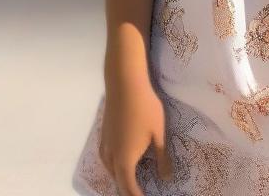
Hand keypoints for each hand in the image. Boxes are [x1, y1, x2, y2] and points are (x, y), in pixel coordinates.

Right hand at [100, 68, 173, 195]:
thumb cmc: (145, 108)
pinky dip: (113, 166)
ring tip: (131, 181)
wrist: (124, 84)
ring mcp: (105, 144)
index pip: (129, 188)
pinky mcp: (103, 134)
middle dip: (127, 190)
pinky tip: (119, 161)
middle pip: (117, 181)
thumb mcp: (158, 133)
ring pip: (109, 170)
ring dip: (120, 178)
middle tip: (139, 192)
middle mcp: (111, 156)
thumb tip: (166, 178)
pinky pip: (106, 159)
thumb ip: (161, 157)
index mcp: (125, 160)